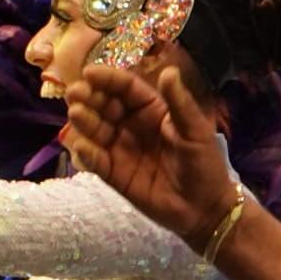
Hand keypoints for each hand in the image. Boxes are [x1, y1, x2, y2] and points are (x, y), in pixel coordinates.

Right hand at [62, 61, 238, 249]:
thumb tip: (169, 71)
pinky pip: (95, 160)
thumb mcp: (196, 130)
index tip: (89, 73)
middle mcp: (131, 125)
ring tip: (76, 113)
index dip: (108, 79)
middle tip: (75, 93)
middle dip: (88, 97)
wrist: (204, 208)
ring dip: (84, 120)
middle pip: (104, 105)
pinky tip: (82, 145)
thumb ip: (179, 102)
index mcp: (151, 110)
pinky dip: (86, 152)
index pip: (126, 89)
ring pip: (95, 129)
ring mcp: (119, 149)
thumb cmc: (204, 164)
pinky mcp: (112, 173)